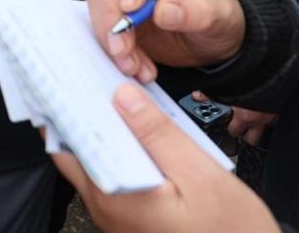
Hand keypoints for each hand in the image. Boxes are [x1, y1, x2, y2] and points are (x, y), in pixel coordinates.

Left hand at [48, 83, 277, 232]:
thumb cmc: (233, 232)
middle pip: (80, 153)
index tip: (67, 80)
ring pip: (99, 164)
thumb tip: (123, 97)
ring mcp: (119, 218)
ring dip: (105, 134)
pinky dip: (122, 152)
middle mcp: (108, 211)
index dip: (66, 110)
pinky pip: (117, 177)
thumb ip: (157, 134)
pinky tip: (139, 134)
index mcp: (115, 198)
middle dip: (85, 116)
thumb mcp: (200, 175)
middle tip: (94, 80)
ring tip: (117, 99)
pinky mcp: (134, 220)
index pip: (70, 146)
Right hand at [85, 0, 246, 83]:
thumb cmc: (217, 17)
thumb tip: (163, 11)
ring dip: (108, 32)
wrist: (206, 38)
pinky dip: (109, 44)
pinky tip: (132, 64)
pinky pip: (98, 16)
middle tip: (123, 48)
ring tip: (133, 65)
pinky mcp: (110, 0)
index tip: (132, 7)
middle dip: (113, 11)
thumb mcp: (220, 17)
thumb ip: (196, 13)